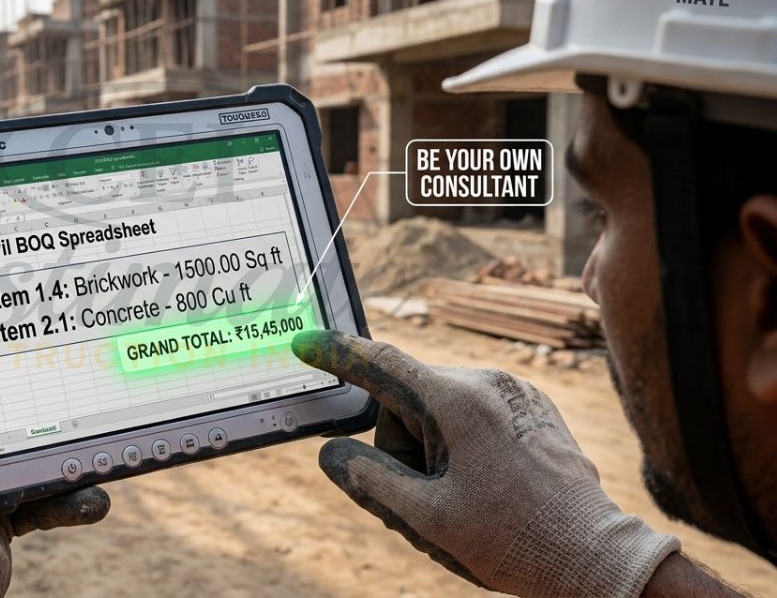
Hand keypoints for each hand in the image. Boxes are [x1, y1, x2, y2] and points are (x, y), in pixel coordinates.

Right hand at [293, 330, 678, 597]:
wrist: (596, 558)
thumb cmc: (512, 541)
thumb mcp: (426, 517)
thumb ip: (370, 479)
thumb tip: (333, 454)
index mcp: (458, 402)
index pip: (381, 365)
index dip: (337, 354)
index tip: (305, 343)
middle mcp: (488, 383)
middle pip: (408, 400)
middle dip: (402, 445)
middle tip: (428, 498)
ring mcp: (515, 392)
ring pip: (440, 409)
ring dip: (433, 448)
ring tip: (466, 498)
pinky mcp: (534, 407)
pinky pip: (476, 414)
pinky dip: (463, 444)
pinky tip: (490, 487)